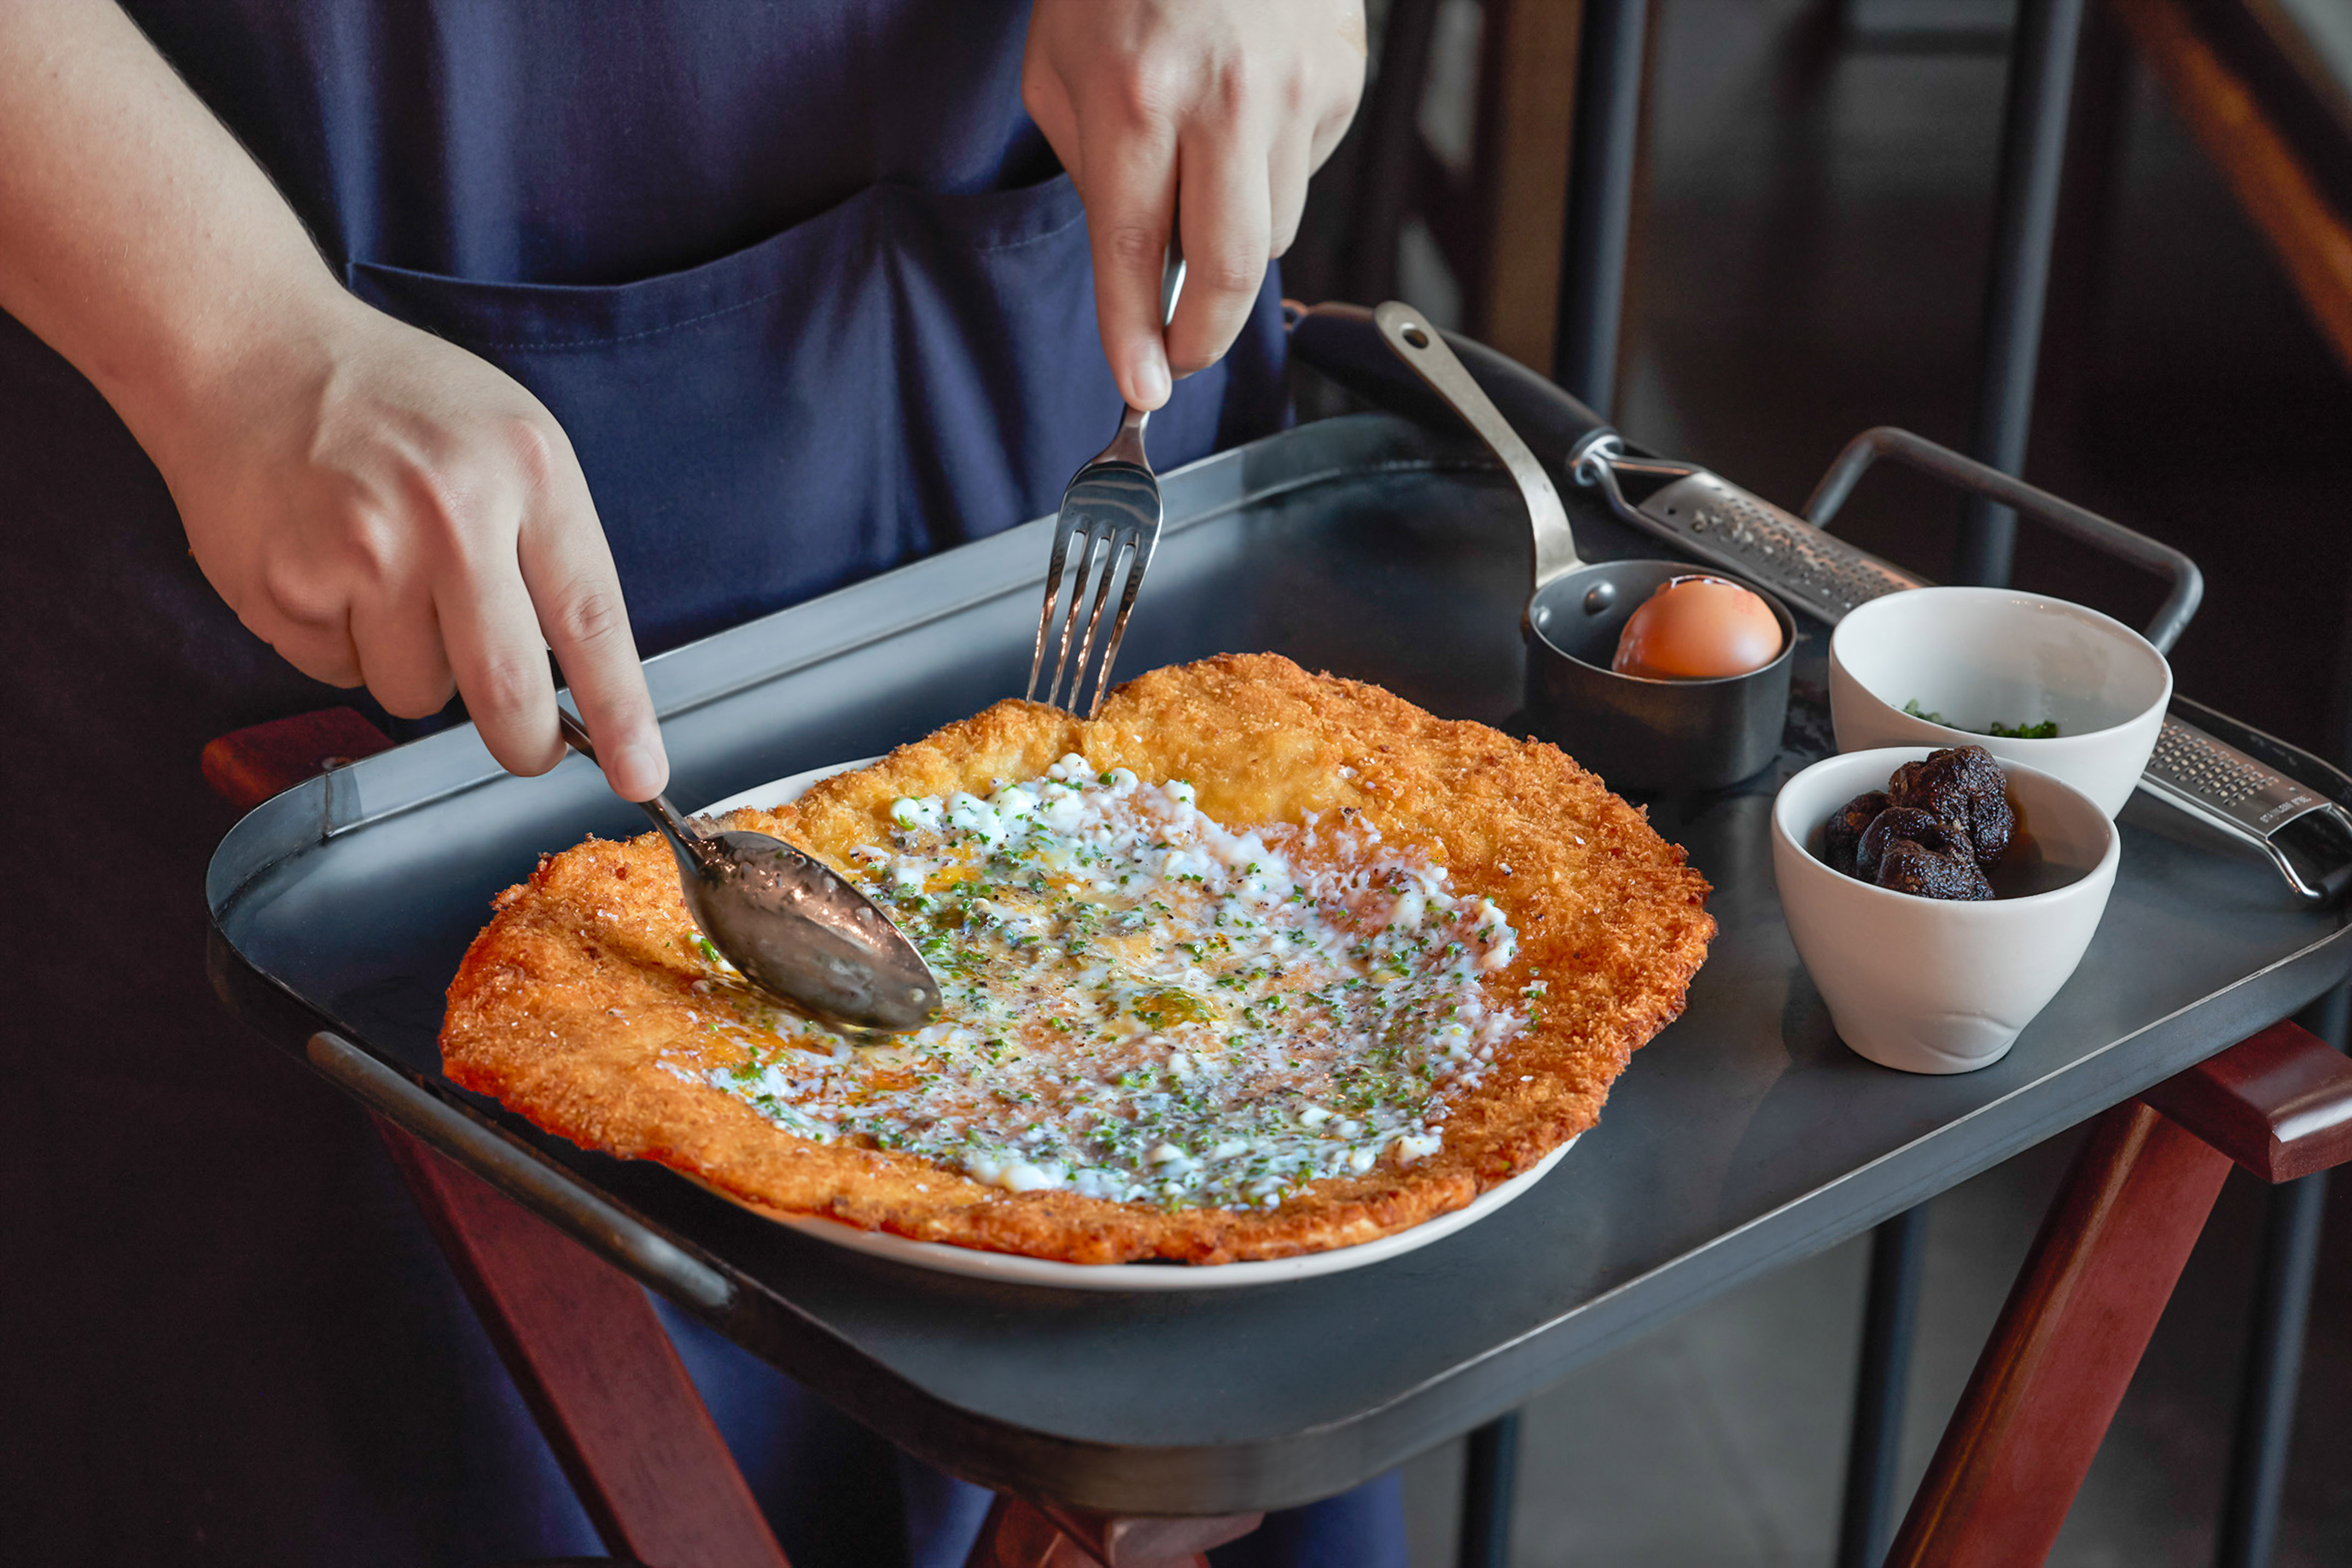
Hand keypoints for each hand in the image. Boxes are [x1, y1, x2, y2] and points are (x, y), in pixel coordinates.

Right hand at [157, 298, 668, 799]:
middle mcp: (450, 514)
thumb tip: (581, 678)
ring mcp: (361, 552)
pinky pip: (339, 672)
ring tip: (386, 579)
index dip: (621, 712)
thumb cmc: (395, 403)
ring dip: (412, 664)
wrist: (248, 350)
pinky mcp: (286, 586)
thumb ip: (549, 547)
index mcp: (527, 471)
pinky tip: (326, 569)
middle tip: (526, 746)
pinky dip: (342, 642)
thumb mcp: (510, 441)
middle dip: (523, 741)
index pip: (592, 618)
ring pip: (417, 692)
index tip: (643, 777)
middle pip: (506, 689)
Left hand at [1024, 0, 1365, 409]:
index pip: (1137, 252)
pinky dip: (1267, 176)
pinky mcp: (1339, 81)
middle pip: (1231, 270)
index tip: (1143, 390)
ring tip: (1198, 182)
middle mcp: (1223, 97)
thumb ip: (1094, 175)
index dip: (1136, 338)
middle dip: (1203, 336)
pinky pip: (1303, 176)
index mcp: (1136, 96)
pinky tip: (1242, 122)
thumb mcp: (1062, 69)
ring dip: (1231, 240)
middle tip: (1179, 353)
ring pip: (1273, 231)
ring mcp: (1293, 89)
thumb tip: (1139, 274)